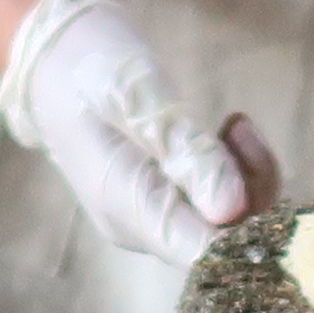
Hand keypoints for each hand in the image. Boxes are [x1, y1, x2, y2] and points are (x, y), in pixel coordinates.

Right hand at [0, 0, 261, 260]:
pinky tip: (230, 132)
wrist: (55, 58)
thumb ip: (184, 150)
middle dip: (251, 190)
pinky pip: (218, 205)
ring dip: (249, 175)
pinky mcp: (166, 202)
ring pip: (228, 223)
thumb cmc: (90, 66)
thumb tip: (230, 211)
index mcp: (126, 208)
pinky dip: (238, 170)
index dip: (248, 230)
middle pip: (222, 241)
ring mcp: (153, 218)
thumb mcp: (136, 93)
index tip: (258, 174)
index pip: (203, 254)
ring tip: (234, 124)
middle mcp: (142, 228)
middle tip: (237, 128)